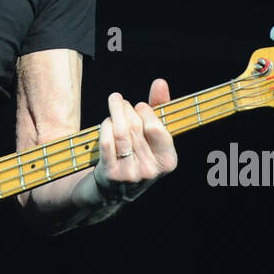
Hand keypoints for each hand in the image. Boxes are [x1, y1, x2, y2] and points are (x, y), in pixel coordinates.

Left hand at [94, 78, 175, 200]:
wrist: (113, 191)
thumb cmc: (136, 155)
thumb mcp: (153, 137)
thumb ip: (159, 108)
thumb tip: (160, 82)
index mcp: (168, 161)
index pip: (155, 127)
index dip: (145, 112)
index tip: (140, 106)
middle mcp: (151, 170)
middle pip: (135, 127)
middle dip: (127, 109)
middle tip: (121, 102)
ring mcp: (130, 174)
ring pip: (121, 132)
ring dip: (115, 112)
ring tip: (114, 101)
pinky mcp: (111, 174)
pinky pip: (106, 141)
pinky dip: (105, 126)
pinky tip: (106, 122)